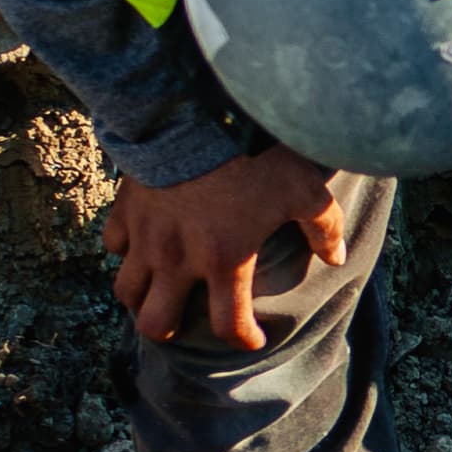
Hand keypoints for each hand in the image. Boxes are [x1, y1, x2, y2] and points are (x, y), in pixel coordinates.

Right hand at [101, 146, 345, 349]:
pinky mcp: (125, 209)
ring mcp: (145, 236)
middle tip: (185, 322)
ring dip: (141, 298)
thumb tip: (337, 256)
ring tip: (158, 292)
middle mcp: (177, 259)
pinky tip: (142, 244)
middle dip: (169, 331)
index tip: (252, 339)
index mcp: (223, 261)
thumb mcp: (304, 189)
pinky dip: (126, 250)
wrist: (195, 112)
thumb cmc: (254, 155)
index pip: (227, 324)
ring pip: (126, 291)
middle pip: (156, 323)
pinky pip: (113, 244)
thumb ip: (323, 227)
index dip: (242, 339)